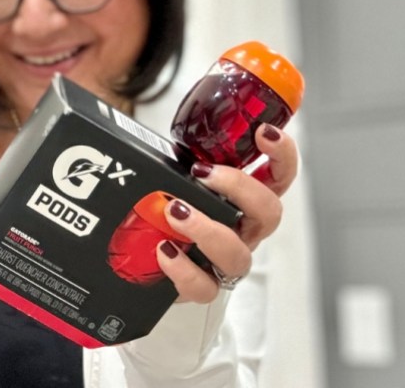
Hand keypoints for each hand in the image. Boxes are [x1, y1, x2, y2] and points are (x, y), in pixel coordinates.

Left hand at [156, 124, 297, 302]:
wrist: (142, 258)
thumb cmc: (167, 210)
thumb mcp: (173, 175)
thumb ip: (170, 153)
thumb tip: (122, 118)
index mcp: (244, 200)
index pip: (280, 176)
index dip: (282, 155)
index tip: (264, 133)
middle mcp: (242, 230)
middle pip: (269, 213)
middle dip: (242, 189)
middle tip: (206, 173)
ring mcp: (224, 261)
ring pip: (237, 255)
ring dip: (209, 230)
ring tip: (175, 212)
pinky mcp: (200, 286)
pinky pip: (203, 286)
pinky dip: (184, 269)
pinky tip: (164, 250)